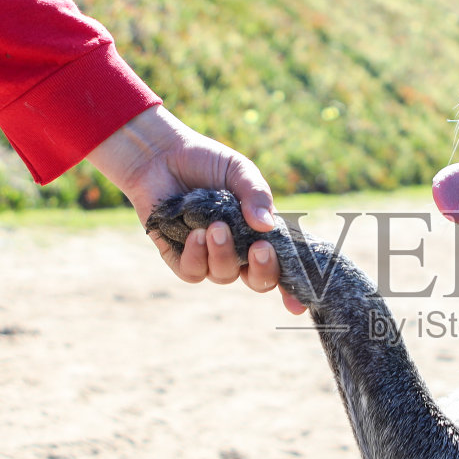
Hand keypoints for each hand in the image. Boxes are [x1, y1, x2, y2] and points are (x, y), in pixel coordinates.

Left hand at [86, 105, 305, 312]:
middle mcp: (236, 250)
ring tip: (216, 227)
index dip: (291, 288)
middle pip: (257, 280)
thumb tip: (267, 225)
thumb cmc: (205, 161)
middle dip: (263, 271)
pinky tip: (196, 234)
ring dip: (223, 254)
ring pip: (223, 275)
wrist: (161, 154)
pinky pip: (192, 272)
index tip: (298, 305)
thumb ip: (256, 194)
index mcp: (258, 232)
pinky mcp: (178, 255)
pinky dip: (197, 256)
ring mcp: (207, 255)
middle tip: (259, 248)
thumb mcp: (239, 171)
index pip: (281, 264)